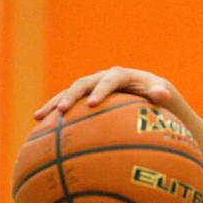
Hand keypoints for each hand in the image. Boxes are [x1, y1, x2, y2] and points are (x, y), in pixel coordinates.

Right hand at [34, 66, 179, 120]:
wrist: (146, 91)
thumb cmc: (155, 93)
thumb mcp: (161, 92)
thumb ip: (160, 93)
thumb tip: (163, 96)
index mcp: (119, 75)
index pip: (109, 80)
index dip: (100, 90)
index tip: (93, 104)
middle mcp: (101, 78)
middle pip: (82, 84)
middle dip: (71, 97)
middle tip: (61, 110)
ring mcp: (90, 87)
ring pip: (68, 93)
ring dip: (54, 103)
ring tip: (39, 117)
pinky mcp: (83, 97)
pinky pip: (67, 105)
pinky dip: (54, 114)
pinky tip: (40, 128)